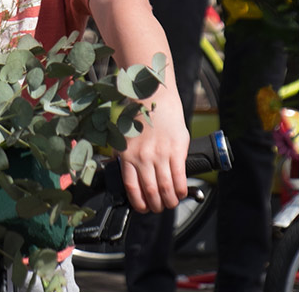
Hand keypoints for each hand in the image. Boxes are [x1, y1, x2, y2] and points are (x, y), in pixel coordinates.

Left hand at [117, 93, 189, 213]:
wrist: (152, 96)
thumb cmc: (137, 116)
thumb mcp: (123, 137)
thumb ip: (124, 155)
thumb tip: (125, 173)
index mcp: (126, 156)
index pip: (132, 188)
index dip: (138, 203)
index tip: (143, 208)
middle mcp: (142, 158)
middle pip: (149, 191)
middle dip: (155, 205)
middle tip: (159, 208)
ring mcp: (159, 155)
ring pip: (165, 188)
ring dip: (170, 201)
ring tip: (171, 203)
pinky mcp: (176, 150)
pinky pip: (179, 177)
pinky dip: (181, 189)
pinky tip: (182, 193)